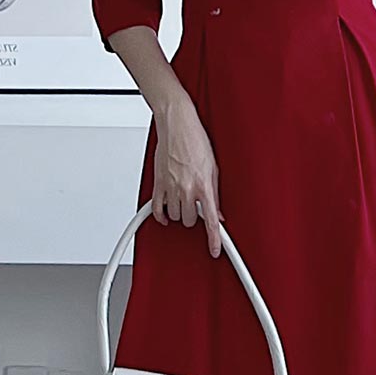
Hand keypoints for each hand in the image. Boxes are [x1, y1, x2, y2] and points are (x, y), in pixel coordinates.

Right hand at [151, 93, 223, 256]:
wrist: (177, 124)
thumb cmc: (196, 140)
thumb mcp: (213, 167)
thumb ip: (215, 193)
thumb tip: (217, 212)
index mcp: (204, 185)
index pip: (210, 221)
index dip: (213, 239)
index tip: (216, 250)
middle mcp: (187, 188)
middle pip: (189, 221)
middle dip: (194, 217)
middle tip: (197, 205)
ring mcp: (170, 187)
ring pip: (174, 216)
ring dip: (180, 212)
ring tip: (184, 199)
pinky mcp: (158, 183)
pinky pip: (158, 209)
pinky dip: (162, 215)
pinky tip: (166, 213)